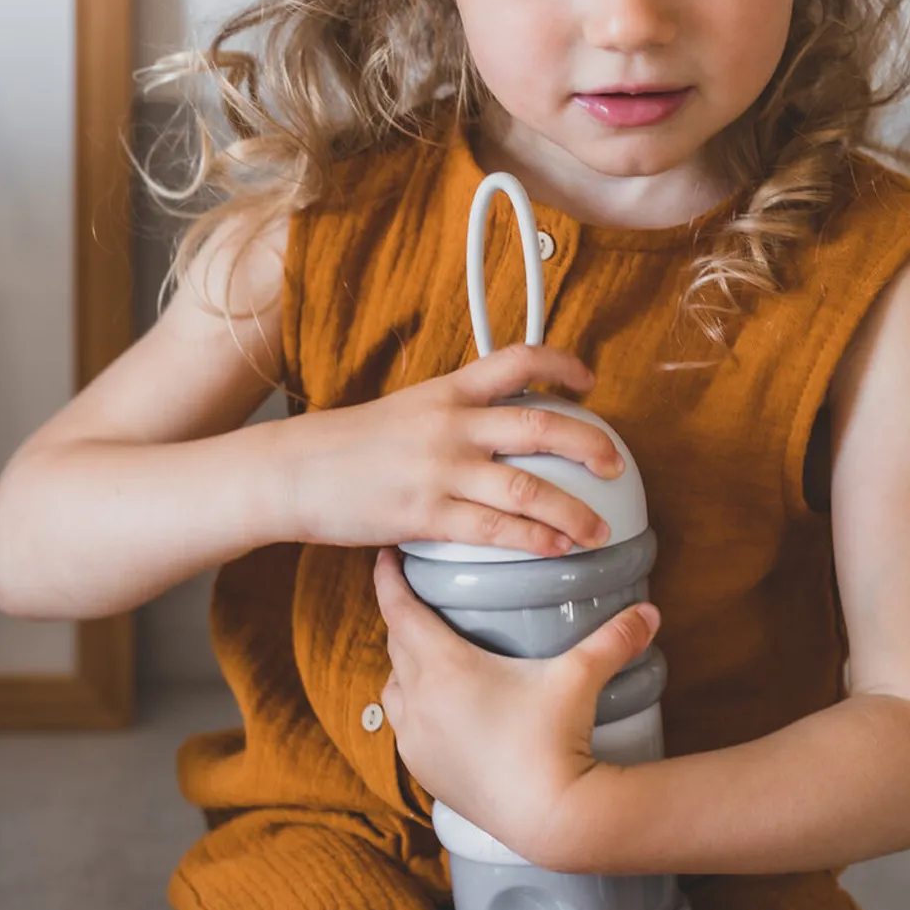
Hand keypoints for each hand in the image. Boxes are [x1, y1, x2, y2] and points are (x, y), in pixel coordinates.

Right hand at [283, 344, 623, 555]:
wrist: (292, 471)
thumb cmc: (349, 445)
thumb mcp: (408, 410)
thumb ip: (456, 416)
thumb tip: (501, 429)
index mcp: (448, 391)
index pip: (517, 360)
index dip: (562, 363)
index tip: (589, 381)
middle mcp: (452, 425)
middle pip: (541, 425)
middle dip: (590, 445)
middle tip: (617, 463)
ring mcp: (441, 470)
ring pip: (529, 488)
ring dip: (574, 511)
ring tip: (599, 529)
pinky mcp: (426, 515)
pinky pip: (496, 531)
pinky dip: (535, 541)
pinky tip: (557, 550)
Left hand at [373, 546, 660, 865]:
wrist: (547, 817)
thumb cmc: (554, 742)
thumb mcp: (580, 678)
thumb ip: (613, 638)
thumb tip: (649, 611)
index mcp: (444, 668)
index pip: (400, 610)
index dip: (388, 580)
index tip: (386, 557)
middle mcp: (419, 701)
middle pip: (395, 644)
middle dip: (403, 618)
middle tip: (418, 598)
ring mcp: (416, 740)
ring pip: (393, 687)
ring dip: (403, 666)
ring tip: (426, 653)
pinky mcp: (424, 771)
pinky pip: (403, 727)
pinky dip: (412, 707)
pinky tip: (436, 707)